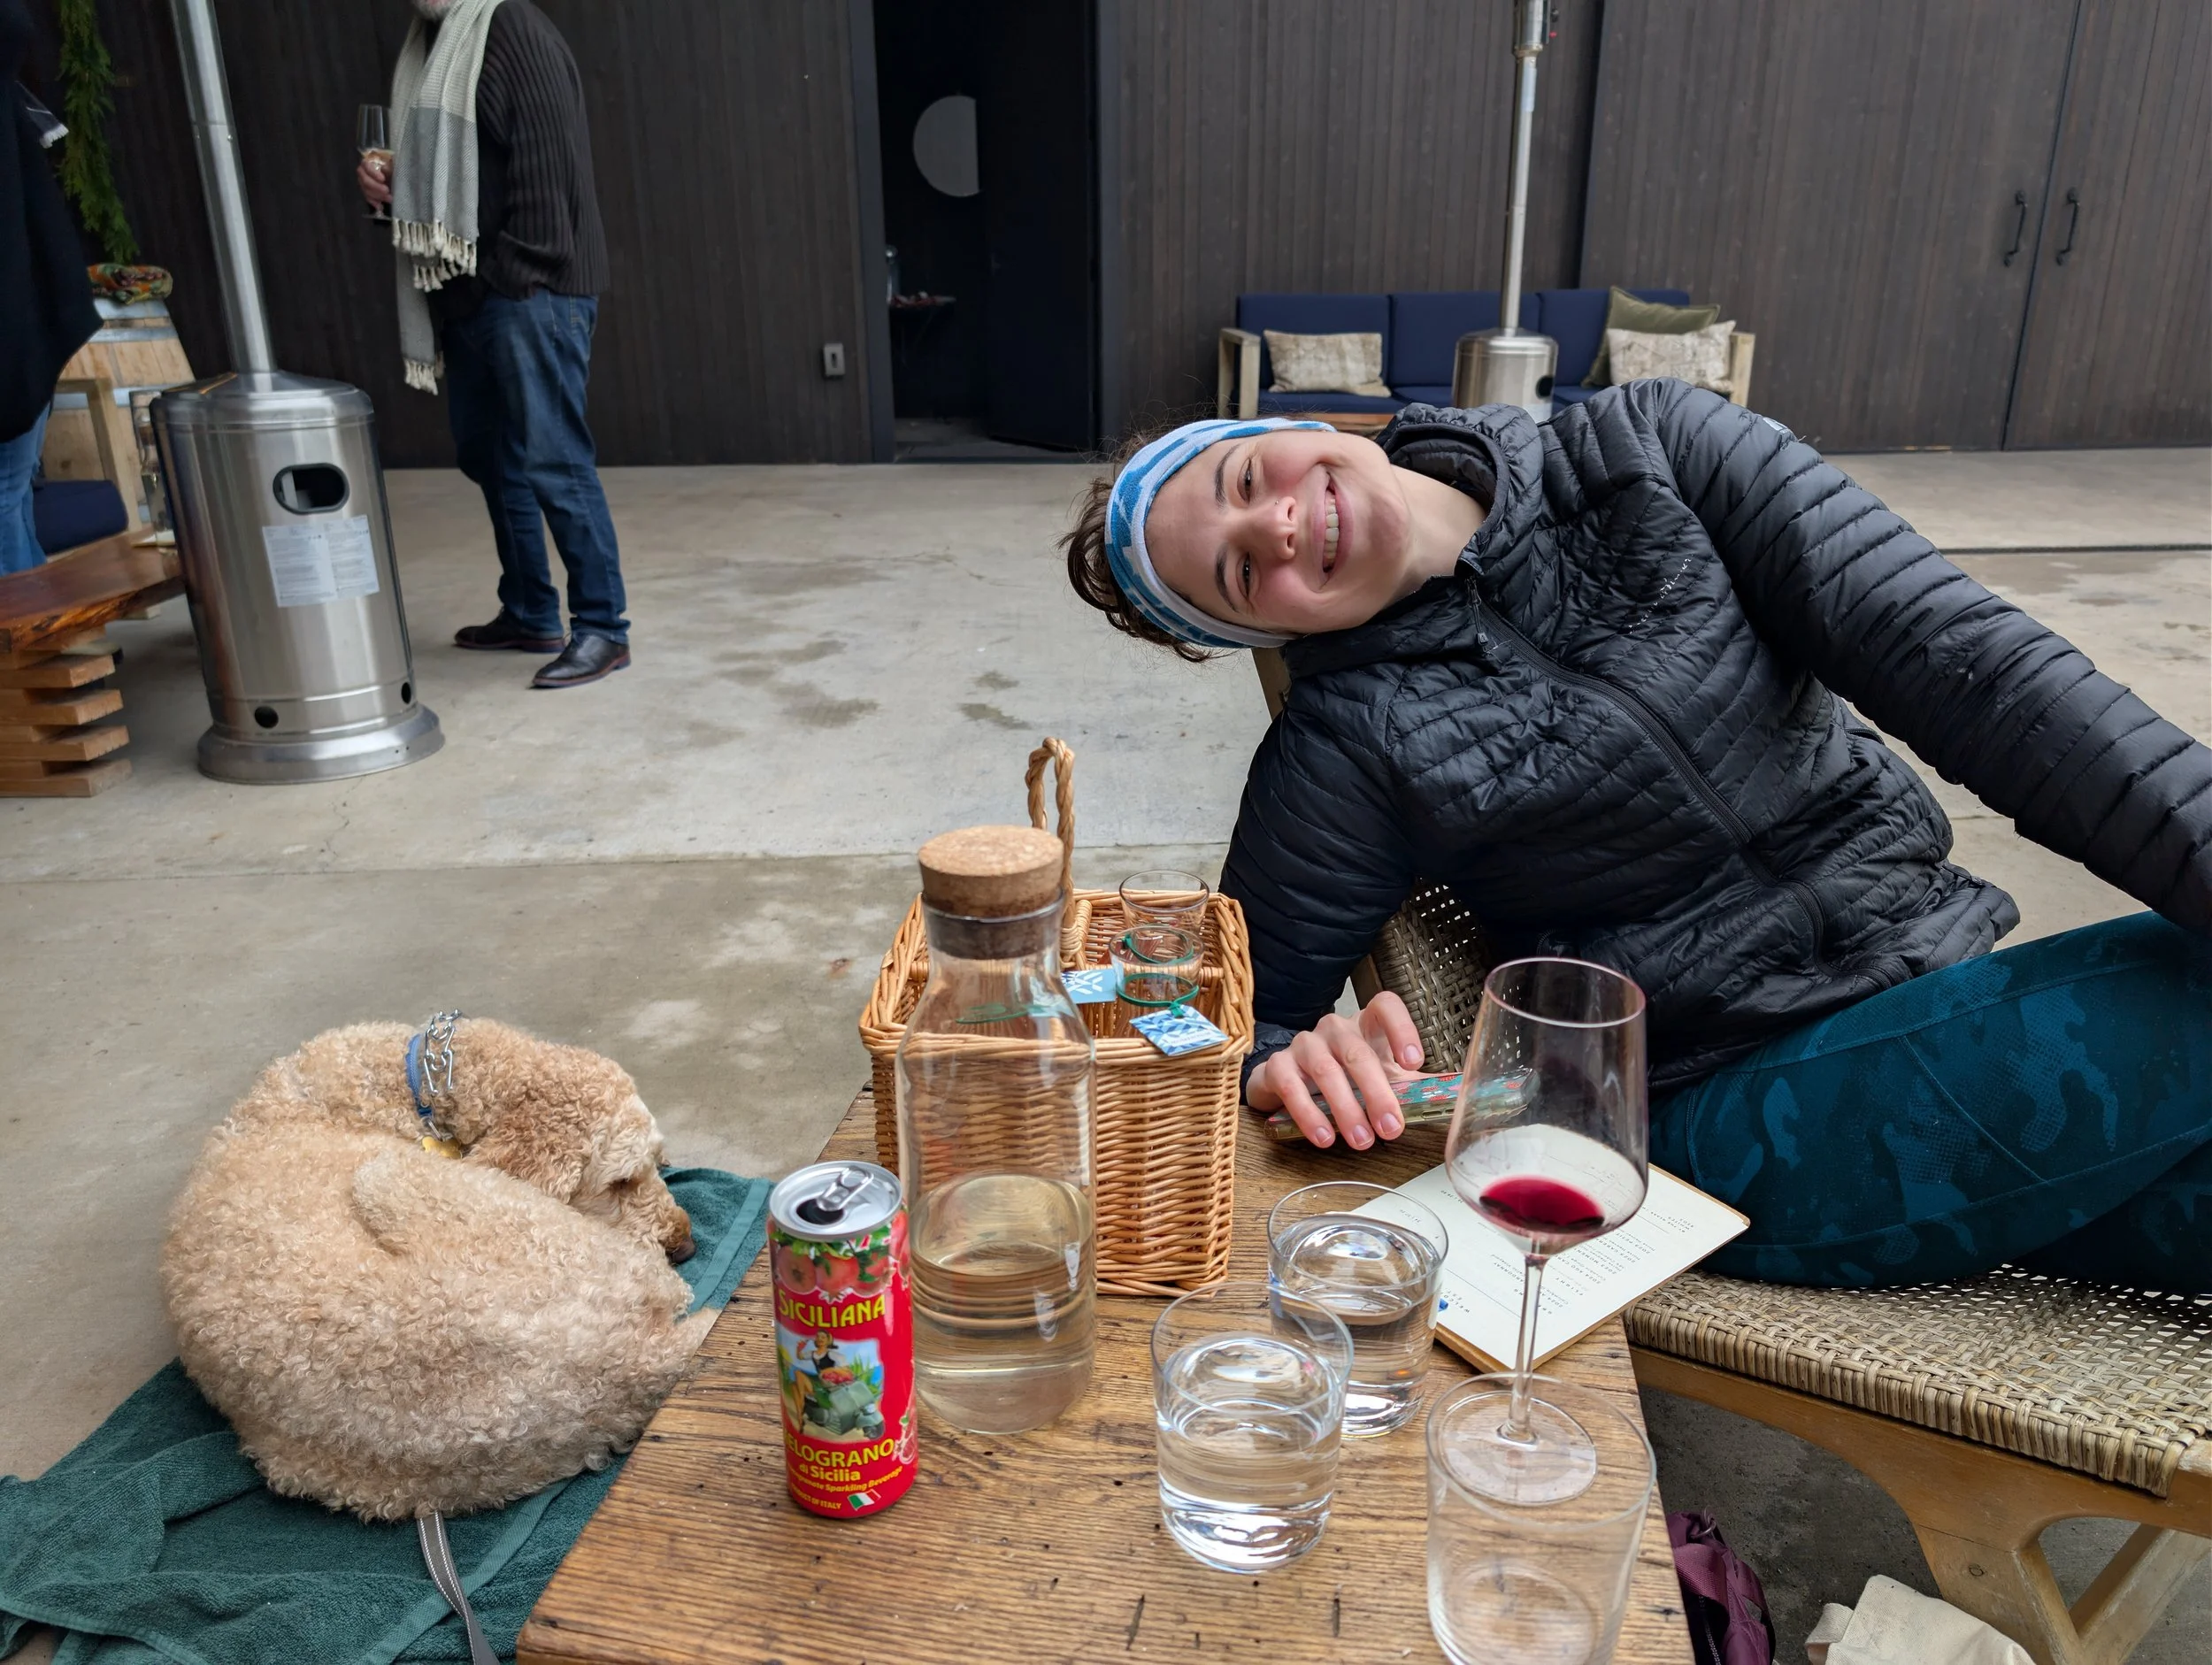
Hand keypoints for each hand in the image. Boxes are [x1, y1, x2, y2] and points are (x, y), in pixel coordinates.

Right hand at [357, 152, 391, 209]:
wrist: (396, 176)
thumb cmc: (394, 169)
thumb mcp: (394, 166)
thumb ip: (389, 167)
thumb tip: (384, 169)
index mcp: (369, 162)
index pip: (365, 165)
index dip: (373, 173)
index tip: (383, 179)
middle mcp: (363, 172)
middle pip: (364, 180)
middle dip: (376, 187)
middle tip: (387, 191)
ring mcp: (364, 183)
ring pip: (366, 190)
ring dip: (377, 196)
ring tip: (389, 199)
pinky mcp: (367, 193)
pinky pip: (368, 198)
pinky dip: (374, 203)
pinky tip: (380, 206)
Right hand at [1245, 991, 1423, 1149]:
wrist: (1288, 1083)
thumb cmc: (1345, 1079)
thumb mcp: (1383, 1078)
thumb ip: (1417, 1086)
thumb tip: (1463, 1096)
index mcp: (1366, 1026)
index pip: (1385, 1006)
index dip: (1401, 1028)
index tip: (1413, 1062)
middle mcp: (1335, 1029)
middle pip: (1357, 1052)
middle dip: (1377, 1093)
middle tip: (1391, 1128)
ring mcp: (1304, 1044)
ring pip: (1326, 1070)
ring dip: (1346, 1109)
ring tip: (1361, 1140)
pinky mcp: (1278, 1066)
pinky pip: (1291, 1087)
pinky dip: (1309, 1114)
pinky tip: (1324, 1136)